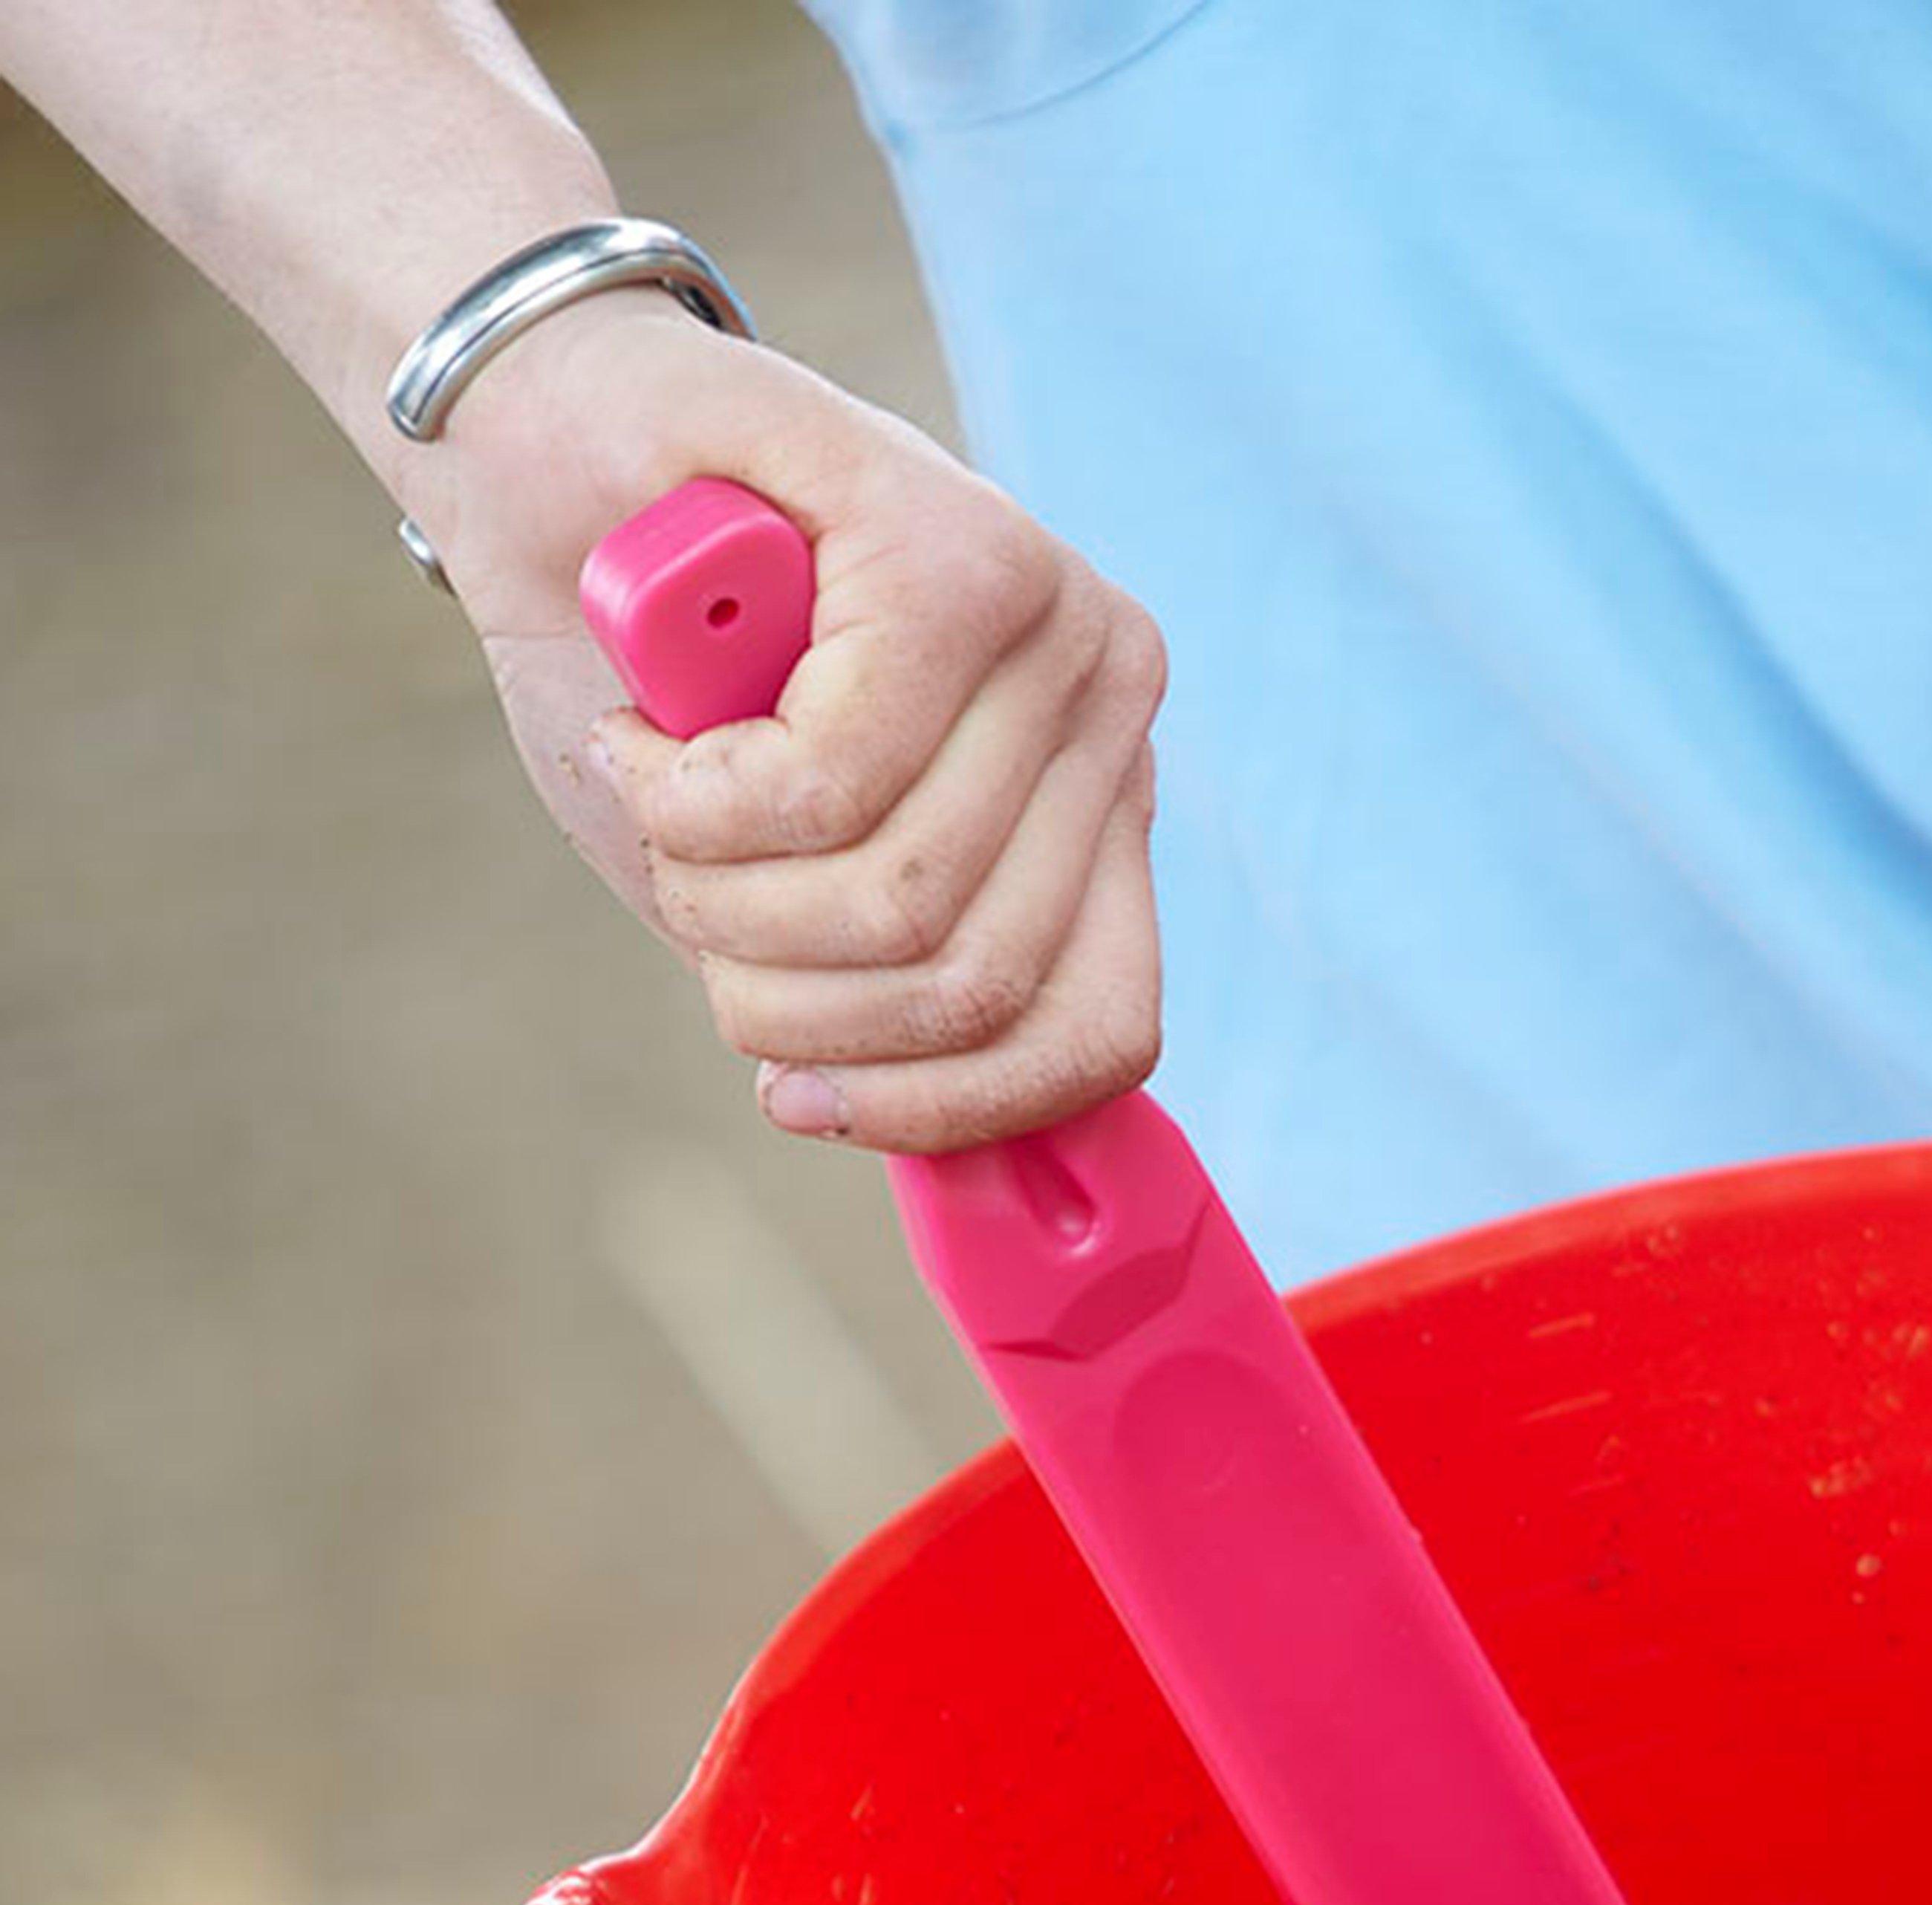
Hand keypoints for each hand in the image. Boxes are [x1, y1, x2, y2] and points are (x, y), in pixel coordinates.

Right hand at [418, 295, 1165, 1152]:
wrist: (542, 460)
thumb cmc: (660, 687)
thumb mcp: (784, 883)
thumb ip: (878, 987)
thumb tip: (946, 1136)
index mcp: (1100, 803)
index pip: (1101, 1030)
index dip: (940, 1106)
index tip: (796, 1098)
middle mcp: (1109, 707)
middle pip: (974, 979)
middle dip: (784, 990)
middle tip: (691, 887)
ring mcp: (1051, 618)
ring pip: (901, 902)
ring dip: (723, 895)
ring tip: (661, 798)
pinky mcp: (953, 545)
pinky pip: (827, 788)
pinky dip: (694, 800)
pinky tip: (645, 731)